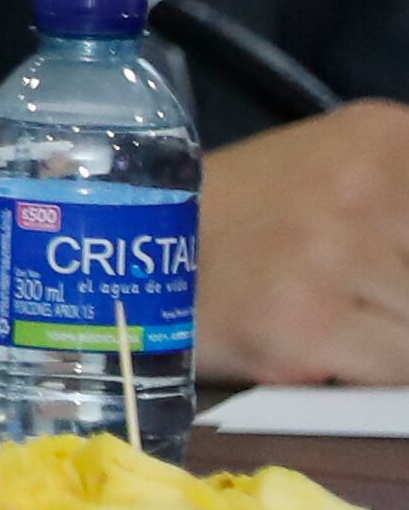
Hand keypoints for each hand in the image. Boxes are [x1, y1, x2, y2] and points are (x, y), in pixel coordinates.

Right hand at [199, 100, 408, 381]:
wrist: (128, 248)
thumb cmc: (246, 216)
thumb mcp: (351, 167)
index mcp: (387, 136)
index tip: (400, 268)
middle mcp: (366, 185)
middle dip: (405, 292)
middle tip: (374, 289)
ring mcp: (334, 255)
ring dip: (396, 334)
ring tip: (348, 314)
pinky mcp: (307, 326)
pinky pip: (401, 372)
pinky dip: (381, 373)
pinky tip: (335, 348)